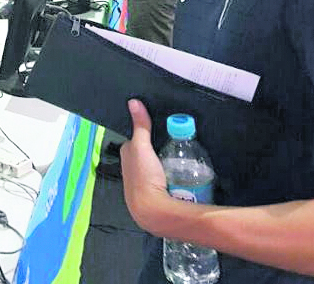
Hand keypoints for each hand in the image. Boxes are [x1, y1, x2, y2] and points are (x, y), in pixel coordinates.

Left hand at [119, 99, 175, 234]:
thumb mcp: (141, 147)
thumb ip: (140, 126)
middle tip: (181, 138)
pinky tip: (184, 171)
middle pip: (149, 150)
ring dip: (170, 159)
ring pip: (158, 163)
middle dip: (161, 145)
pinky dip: (173, 172)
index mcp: (126, 155)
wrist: (153, 211)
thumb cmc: (143, 176)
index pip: (138, 137)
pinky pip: (166, 175)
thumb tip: (133, 101)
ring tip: (187, 153)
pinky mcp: (156, 190)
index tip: (166, 125)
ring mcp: (144, 180)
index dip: (149, 131)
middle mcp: (132, 167)